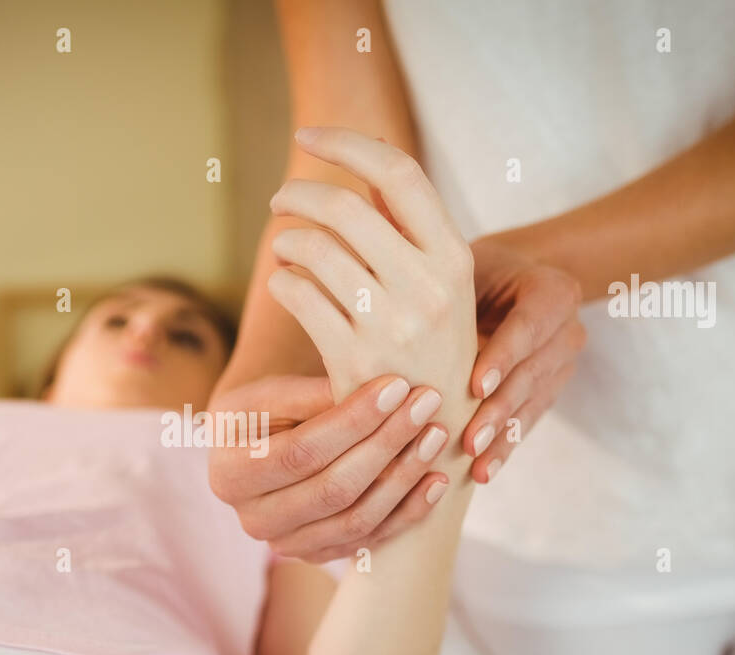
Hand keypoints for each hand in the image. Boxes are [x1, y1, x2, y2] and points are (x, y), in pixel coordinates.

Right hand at [207, 374, 452, 562]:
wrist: (255, 447)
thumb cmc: (265, 410)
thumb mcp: (273, 392)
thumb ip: (315, 395)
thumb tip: (378, 394)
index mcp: (231, 474)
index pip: (302, 451)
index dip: (353, 421)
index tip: (398, 386)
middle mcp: (253, 520)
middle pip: (332, 489)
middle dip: (387, 445)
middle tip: (427, 406)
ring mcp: (286, 546)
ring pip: (356, 520)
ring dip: (404, 479)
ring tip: (436, 437)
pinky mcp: (318, 556)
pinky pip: (370, 540)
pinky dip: (408, 512)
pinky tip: (436, 480)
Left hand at [264, 127, 477, 420]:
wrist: (438, 438)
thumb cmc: (434, 348)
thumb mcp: (442, 284)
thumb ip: (408, 221)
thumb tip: (372, 145)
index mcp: (454, 258)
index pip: (399, 172)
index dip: (348, 144)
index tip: (308, 136)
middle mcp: (428, 287)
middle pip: (344, 205)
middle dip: (298, 193)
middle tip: (280, 200)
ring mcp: (391, 324)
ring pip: (312, 248)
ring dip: (286, 240)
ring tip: (285, 248)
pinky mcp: (352, 359)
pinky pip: (296, 293)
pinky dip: (282, 281)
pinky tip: (286, 286)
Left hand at [461, 236, 586, 482]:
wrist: (505, 283)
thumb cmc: (470, 274)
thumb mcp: (463, 271)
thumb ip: (449, 297)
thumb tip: (400, 321)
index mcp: (554, 291)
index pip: (528, 327)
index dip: (502, 357)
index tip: (475, 386)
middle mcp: (568, 329)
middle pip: (531, 372)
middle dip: (499, 409)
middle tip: (469, 440)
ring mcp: (563, 364)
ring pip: (531, 403)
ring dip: (501, 437)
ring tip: (474, 464)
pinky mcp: (550, 391)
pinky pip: (528, 421)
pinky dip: (504, 446)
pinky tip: (483, 472)